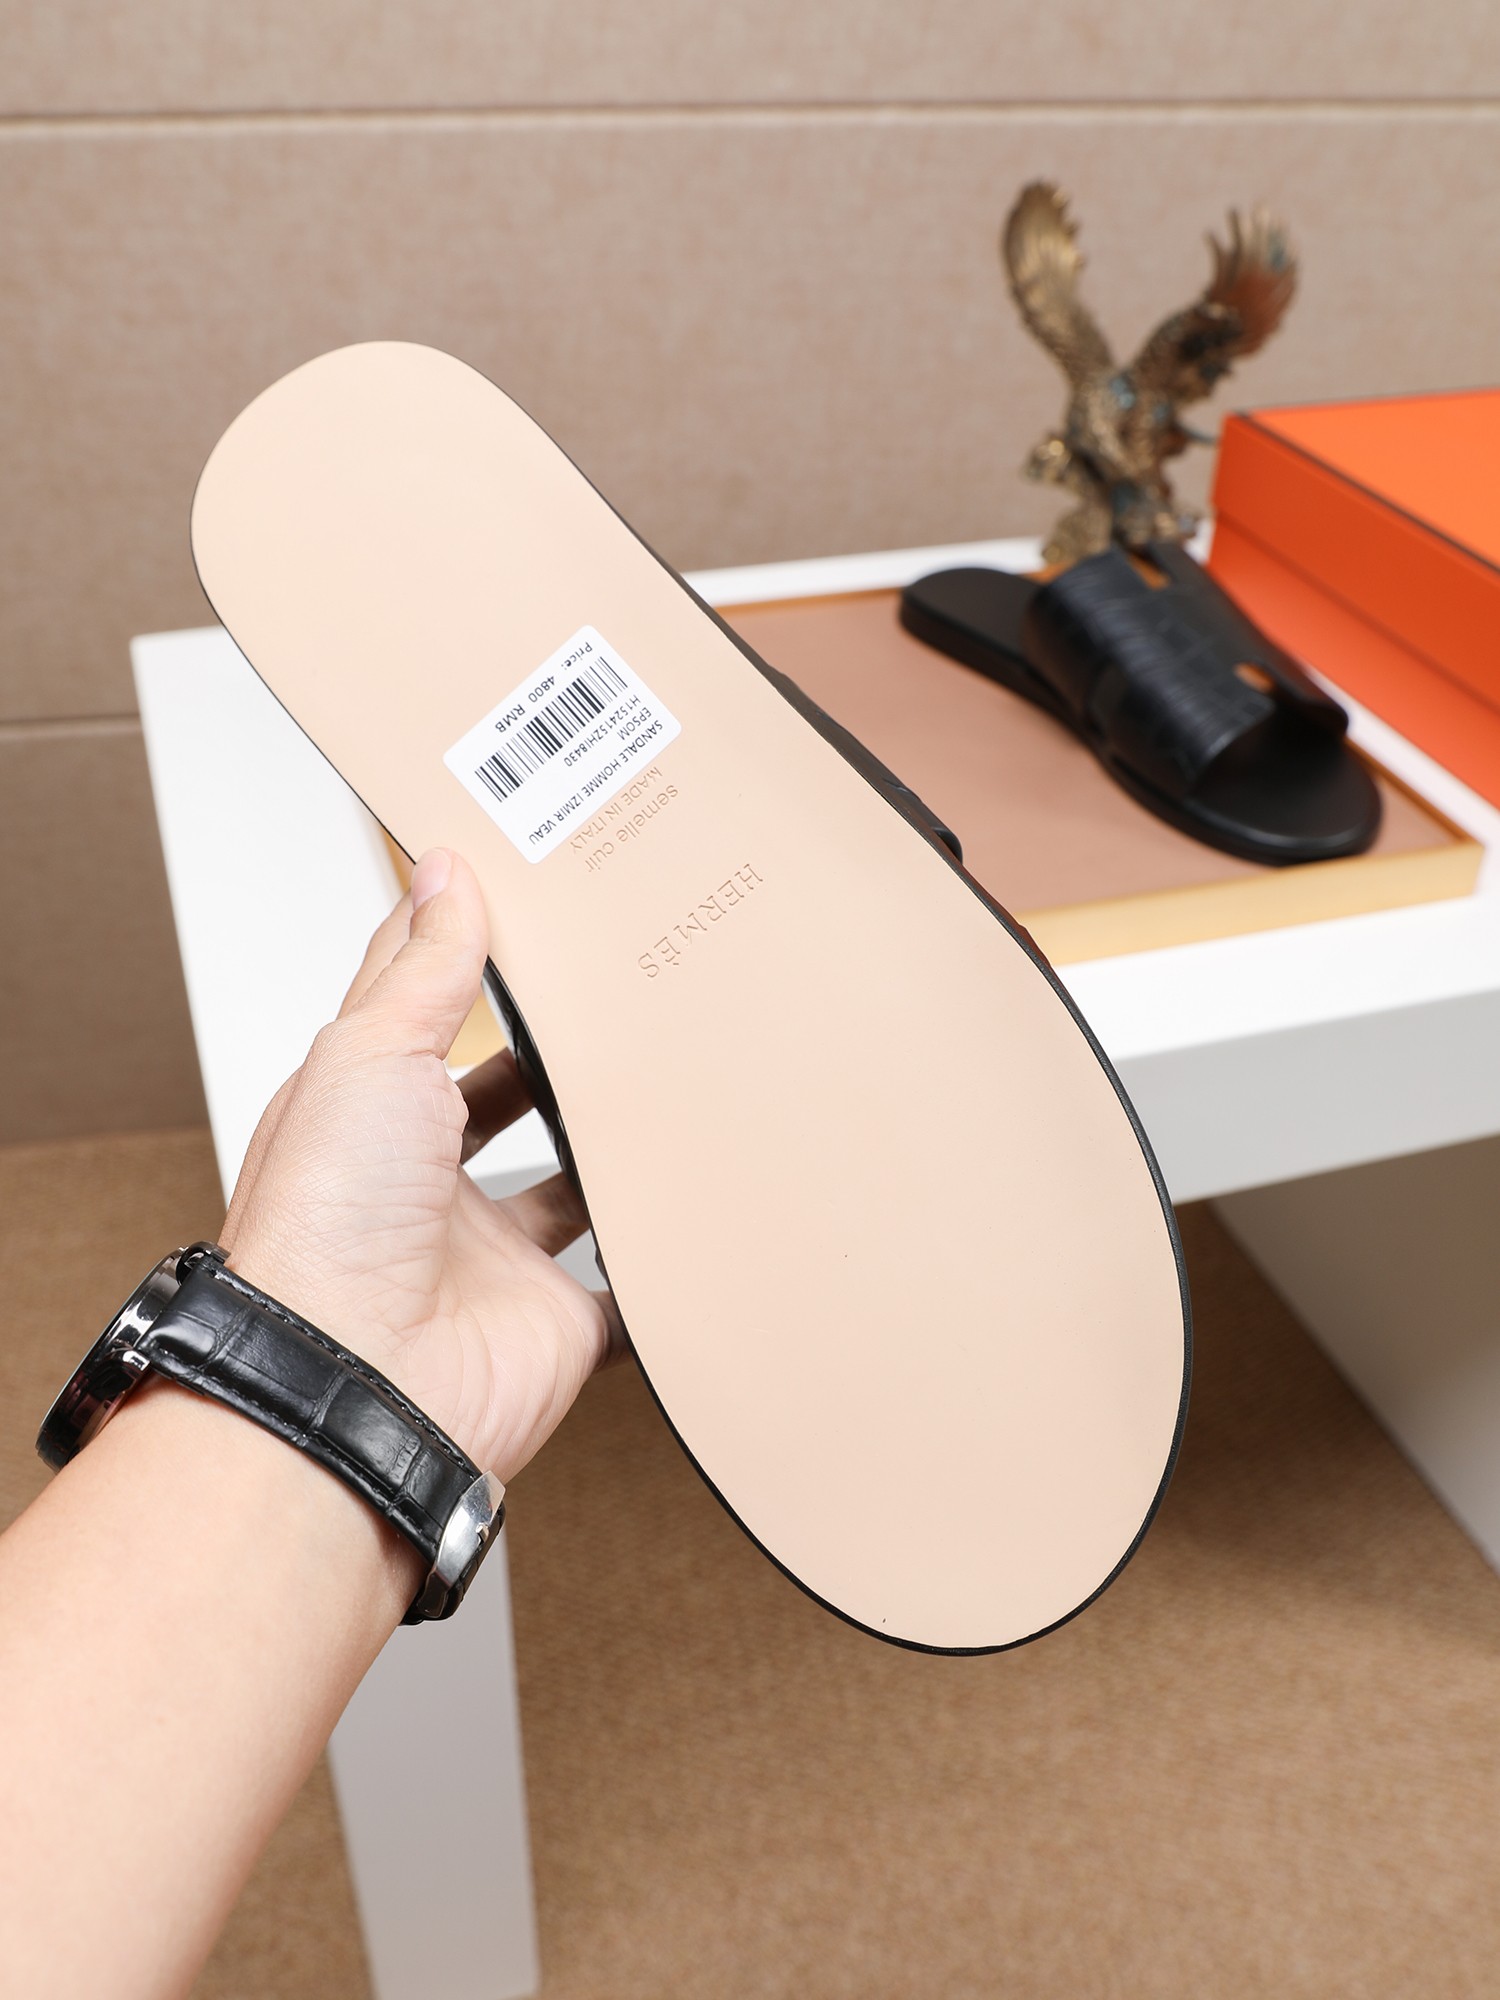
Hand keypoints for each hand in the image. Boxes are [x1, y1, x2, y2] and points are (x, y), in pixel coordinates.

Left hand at [220, 848, 617, 1477]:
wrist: (354, 1379)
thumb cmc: (327, 1222)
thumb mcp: (370, 1054)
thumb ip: (418, 967)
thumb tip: (442, 871)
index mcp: (369, 1116)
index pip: (421, 1020)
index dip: (466, 965)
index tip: (527, 913)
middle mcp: (426, 1189)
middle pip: (504, 1108)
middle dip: (555, 1061)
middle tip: (621, 998)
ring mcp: (494, 1261)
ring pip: (571, 1195)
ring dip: (613, 1156)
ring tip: (674, 1086)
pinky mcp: (557, 1326)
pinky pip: (627, 1294)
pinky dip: (663, 1269)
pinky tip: (702, 1219)